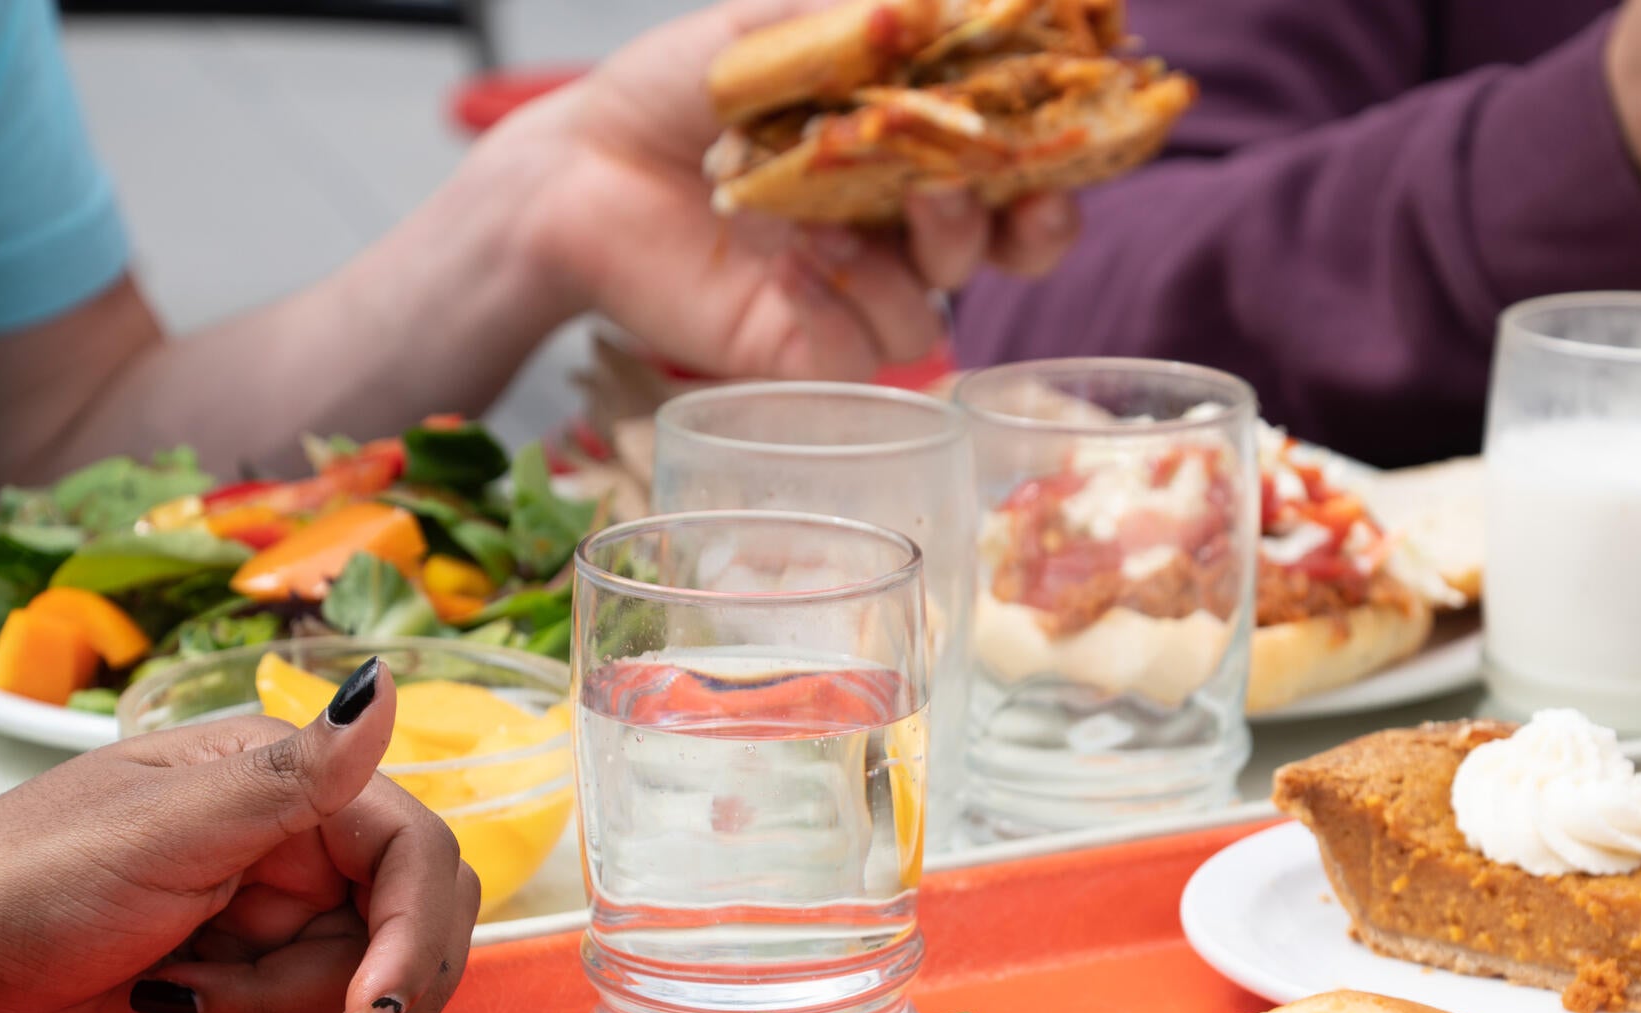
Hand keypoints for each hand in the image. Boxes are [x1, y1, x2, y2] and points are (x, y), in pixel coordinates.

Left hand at [0, 665, 479, 1012]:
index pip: (414, 852)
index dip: (414, 935)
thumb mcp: (156, 833)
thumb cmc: (11, 887)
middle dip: (370, 983)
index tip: (371, 1008)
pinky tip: (176, 1002)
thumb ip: (287, 776)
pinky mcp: (242, 964)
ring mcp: (267, 901)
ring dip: (282, 1007)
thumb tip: (381, 684)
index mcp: (278, 773)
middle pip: (409, 917)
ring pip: (360, 974)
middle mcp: (289, 830)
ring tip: (183, 993)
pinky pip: (305, 1006)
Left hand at [490, 0, 1081, 378]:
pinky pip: (860, 351)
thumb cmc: (679, 88)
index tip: (1059, 152)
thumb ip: (861, 18)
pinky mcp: (805, 350)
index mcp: (914, 147)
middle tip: (970, 195)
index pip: (1020, 168)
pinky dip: (834, 305)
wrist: (582, 164)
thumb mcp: (773, 27)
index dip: (1056, 168)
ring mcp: (857, 292)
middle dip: (1016, 230)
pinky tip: (787, 261)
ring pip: (937, 309)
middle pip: (1005, 251)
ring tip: (825, 217)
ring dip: (897, 262)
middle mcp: (900, 227)